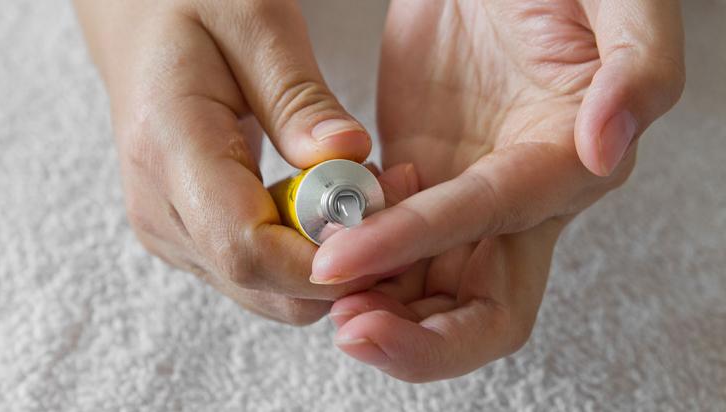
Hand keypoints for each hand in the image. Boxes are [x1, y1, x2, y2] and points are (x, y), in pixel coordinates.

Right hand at [75, 0, 405, 323]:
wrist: (142, 26)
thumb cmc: (194, 8)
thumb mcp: (254, 23)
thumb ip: (299, 97)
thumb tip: (348, 156)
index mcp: (169, 150)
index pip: (246, 249)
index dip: (323, 260)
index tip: (385, 225)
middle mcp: (160, 210)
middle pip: (263, 285)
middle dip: (342, 262)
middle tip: (391, 194)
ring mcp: (170, 232)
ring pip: (268, 291)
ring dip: (330, 258)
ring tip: (363, 187)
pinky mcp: (188, 238)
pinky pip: (260, 275)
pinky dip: (307, 252)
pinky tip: (328, 200)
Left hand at [313, 0, 684, 380]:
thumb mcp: (619, 2)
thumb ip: (639, 68)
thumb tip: (606, 148)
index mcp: (565, 165)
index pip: (491, 224)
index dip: (416, 244)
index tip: (341, 259)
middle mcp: (516, 200)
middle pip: (479, 309)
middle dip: (415, 336)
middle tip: (346, 326)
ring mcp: (461, 194)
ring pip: (425, 289)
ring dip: (376, 307)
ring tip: (321, 289)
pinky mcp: (420, 178)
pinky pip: (386, 244)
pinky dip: (356, 258)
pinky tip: (322, 238)